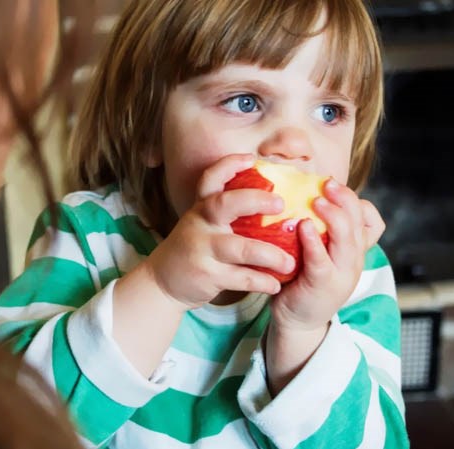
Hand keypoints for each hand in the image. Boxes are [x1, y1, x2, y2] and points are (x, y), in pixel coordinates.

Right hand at [142, 154, 295, 309]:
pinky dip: (262, 282)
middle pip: (224, 204)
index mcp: (200, 208)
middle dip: (255, 200)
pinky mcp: (207, 275)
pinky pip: (241, 277)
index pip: (210, 179)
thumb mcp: (201, 225)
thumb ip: (225, 213)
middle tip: (281, 204)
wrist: (162, 282)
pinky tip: (275, 285)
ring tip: (290, 263)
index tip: (251, 158)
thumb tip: (271, 197)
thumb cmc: (193, 249)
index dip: (229, 165)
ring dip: (270, 255)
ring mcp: (202, 250)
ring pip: (241, 248)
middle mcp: (199, 224)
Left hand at [272, 179, 385, 330]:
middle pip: (359, 223)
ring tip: (317, 200)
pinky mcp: (323, 285)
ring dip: (333, 216)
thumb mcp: (318, 252)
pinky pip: (322, 260)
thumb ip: (318, 230)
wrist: (298, 320)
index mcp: (354, 250)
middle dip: (345, 199)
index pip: (370, 220)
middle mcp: (353, 259)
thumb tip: (297, 194)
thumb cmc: (302, 279)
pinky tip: (304, 226)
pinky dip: (314, 241)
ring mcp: (342, 273)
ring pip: (347, 239)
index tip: (334, 184)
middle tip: (327, 183)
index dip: (356, 200)